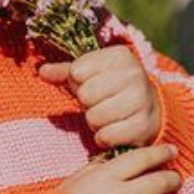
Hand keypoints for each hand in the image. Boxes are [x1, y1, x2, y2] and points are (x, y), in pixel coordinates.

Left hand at [39, 46, 161, 148]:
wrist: (151, 109)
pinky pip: (105, 136)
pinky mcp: (143, 125)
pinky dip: (104, 138)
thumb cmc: (113, 88)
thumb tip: (41, 71)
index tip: (95, 84)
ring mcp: (141, 100)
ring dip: (96, 122)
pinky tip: (115, 130)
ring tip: (109, 116)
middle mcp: (134, 74)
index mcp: (119, 56)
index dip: (80, 83)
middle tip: (102, 103)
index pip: (77, 71)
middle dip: (88, 104)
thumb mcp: (92, 74)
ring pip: (94, 117)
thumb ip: (65, 72)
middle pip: (85, 95)